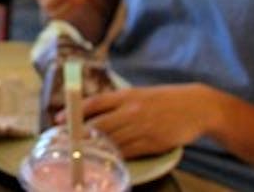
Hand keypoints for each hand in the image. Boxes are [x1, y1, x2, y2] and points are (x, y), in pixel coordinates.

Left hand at [71, 84, 216, 158]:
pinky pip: (128, 152)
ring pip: (111, 141)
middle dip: (78, 135)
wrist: (196, 106)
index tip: (57, 120)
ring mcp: (142, 127)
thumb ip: (119, 103)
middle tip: (63, 142)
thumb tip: (94, 113)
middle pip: (98, 125)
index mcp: (127, 96)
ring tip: (78, 154)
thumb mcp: (140, 94)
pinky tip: (104, 160)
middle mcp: (131, 110)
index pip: (94, 103)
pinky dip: (114, 156)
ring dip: (94, 149)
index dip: (73, 112)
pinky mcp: (152, 143)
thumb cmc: (166, 100)